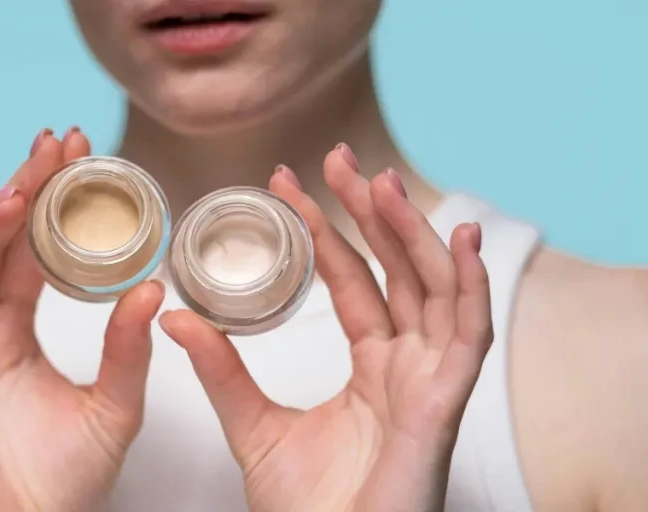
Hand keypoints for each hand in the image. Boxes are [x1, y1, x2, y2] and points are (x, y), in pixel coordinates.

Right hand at [0, 129, 164, 511]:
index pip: (26, 250)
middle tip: (50, 148)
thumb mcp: (112, 408)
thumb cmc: (63, 486)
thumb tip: (154, 287)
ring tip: (11, 193)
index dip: (46, 202)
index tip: (75, 154)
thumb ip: (126, 350)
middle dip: (16, 192)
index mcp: (13, 330)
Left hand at [159, 145, 491, 511]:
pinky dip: (473, 288)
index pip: (355, 281)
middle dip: (374, 212)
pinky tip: (464, 239)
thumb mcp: (252, 424)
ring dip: (414, 233)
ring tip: (381, 182)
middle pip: (398, 272)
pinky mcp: (445, 407)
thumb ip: (221, 369)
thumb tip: (175, 314)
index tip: (292, 184)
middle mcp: (408, 367)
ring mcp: (431, 384)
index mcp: (373, 369)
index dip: (329, 230)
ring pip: (435, 290)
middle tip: (340, 159)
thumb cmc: (307, 510)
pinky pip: (470, 338)